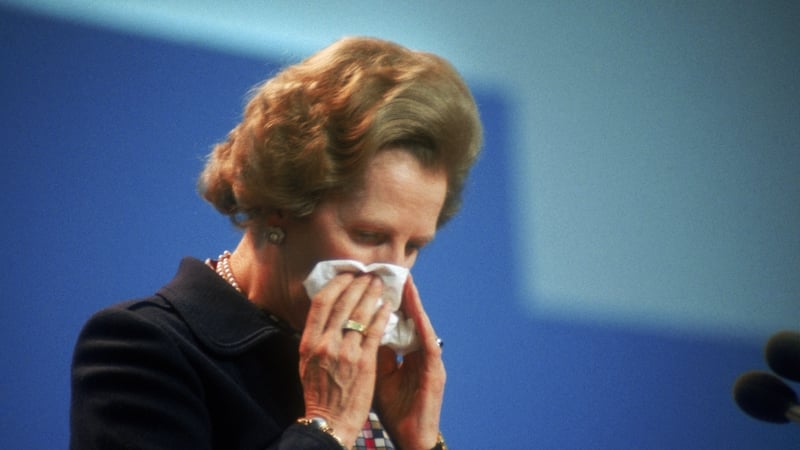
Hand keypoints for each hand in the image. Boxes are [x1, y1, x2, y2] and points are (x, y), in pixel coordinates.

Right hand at [298, 273, 392, 445]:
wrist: (330, 422)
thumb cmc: (319, 393)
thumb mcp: (307, 362)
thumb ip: (316, 339)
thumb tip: (326, 314)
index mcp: (308, 342)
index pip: (321, 302)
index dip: (336, 284)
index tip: (347, 274)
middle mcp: (325, 343)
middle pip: (343, 302)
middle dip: (358, 284)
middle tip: (368, 275)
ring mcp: (345, 352)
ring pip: (360, 313)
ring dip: (372, 294)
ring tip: (380, 285)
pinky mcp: (364, 362)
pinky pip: (374, 331)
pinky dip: (382, 315)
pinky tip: (388, 306)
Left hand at [374, 275, 445, 449]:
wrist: (412, 436)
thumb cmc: (396, 408)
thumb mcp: (379, 375)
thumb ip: (373, 351)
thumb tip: (358, 328)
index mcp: (407, 354)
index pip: (398, 321)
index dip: (390, 301)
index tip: (379, 281)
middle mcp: (420, 354)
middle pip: (411, 319)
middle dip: (404, 295)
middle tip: (395, 271)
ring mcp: (430, 363)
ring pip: (422, 327)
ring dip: (416, 305)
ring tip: (408, 283)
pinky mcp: (435, 374)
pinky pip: (429, 347)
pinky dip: (423, 329)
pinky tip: (417, 315)